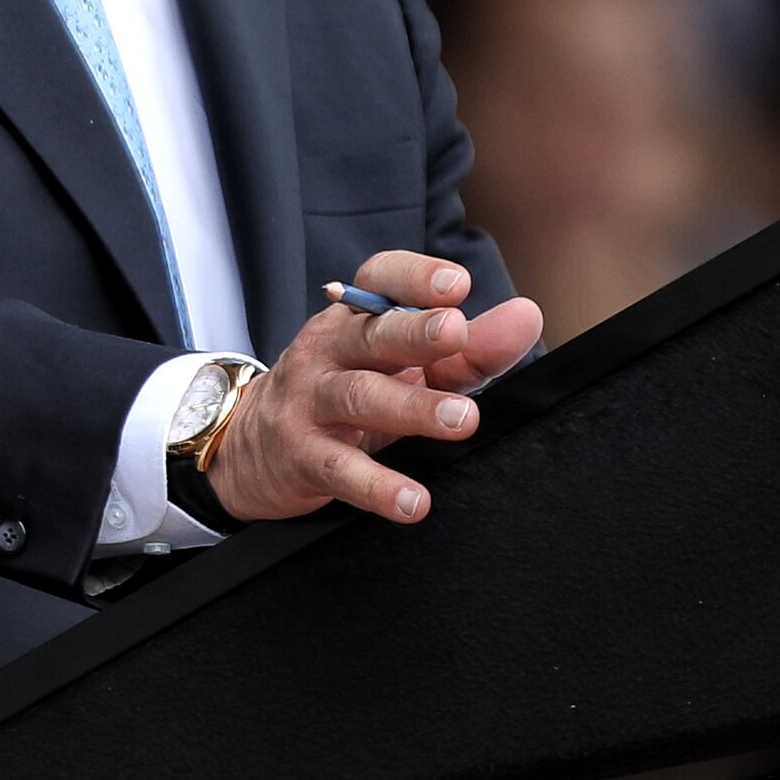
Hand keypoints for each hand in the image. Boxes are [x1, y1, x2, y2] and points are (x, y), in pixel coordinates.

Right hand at [200, 249, 543, 526]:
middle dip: (414, 332)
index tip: (456, 284)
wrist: (252, 448)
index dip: (413, 278)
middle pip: (371, 335)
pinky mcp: (300, 456)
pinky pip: (339, 470)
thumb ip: (468, 349)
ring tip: (464, 419)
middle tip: (457, 332)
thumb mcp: (404, 368)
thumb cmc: (347, 397)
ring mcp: (309, 402)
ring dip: (412, 407)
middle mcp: (329, 351)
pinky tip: (414, 501)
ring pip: (360, 397)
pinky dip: (377, 487)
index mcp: (355, 320)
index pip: (378, 281)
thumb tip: (527, 316)